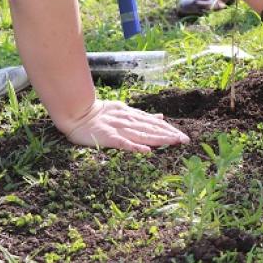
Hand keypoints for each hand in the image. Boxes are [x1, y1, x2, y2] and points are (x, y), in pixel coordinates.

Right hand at [57, 99, 189, 152]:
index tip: (183, 137)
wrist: (77, 113)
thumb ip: (142, 116)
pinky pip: (123, 143)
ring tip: (173, 142)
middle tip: (185, 140)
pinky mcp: (108, 137)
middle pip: (152, 128)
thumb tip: (161, 118)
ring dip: (159, 138)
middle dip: (169, 134)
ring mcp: (118, 128)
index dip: (169, 129)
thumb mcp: (124, 111)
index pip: (154, 123)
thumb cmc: (99, 115)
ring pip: (142, 134)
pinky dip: (135, 146)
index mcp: (132, 116)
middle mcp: (128, 121)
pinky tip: (146, 151)